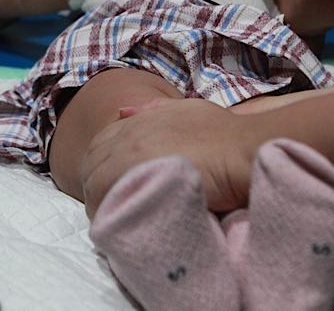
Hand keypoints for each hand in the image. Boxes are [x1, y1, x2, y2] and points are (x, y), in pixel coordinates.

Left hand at [81, 98, 260, 217]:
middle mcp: (128, 135)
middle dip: (95, 185)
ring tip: (114, 219)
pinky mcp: (135, 179)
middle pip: (91, 164)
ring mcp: (129, 156)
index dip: (101, 166)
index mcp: (138, 120)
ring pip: (93, 184)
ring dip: (100, 202)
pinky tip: (119, 224)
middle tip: (109, 206)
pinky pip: (105, 200)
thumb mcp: (188, 110)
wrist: (241, 150)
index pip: (100, 144)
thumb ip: (155, 109)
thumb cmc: (225, 133)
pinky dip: (107, 212)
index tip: (111, 184)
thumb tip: (123, 112)